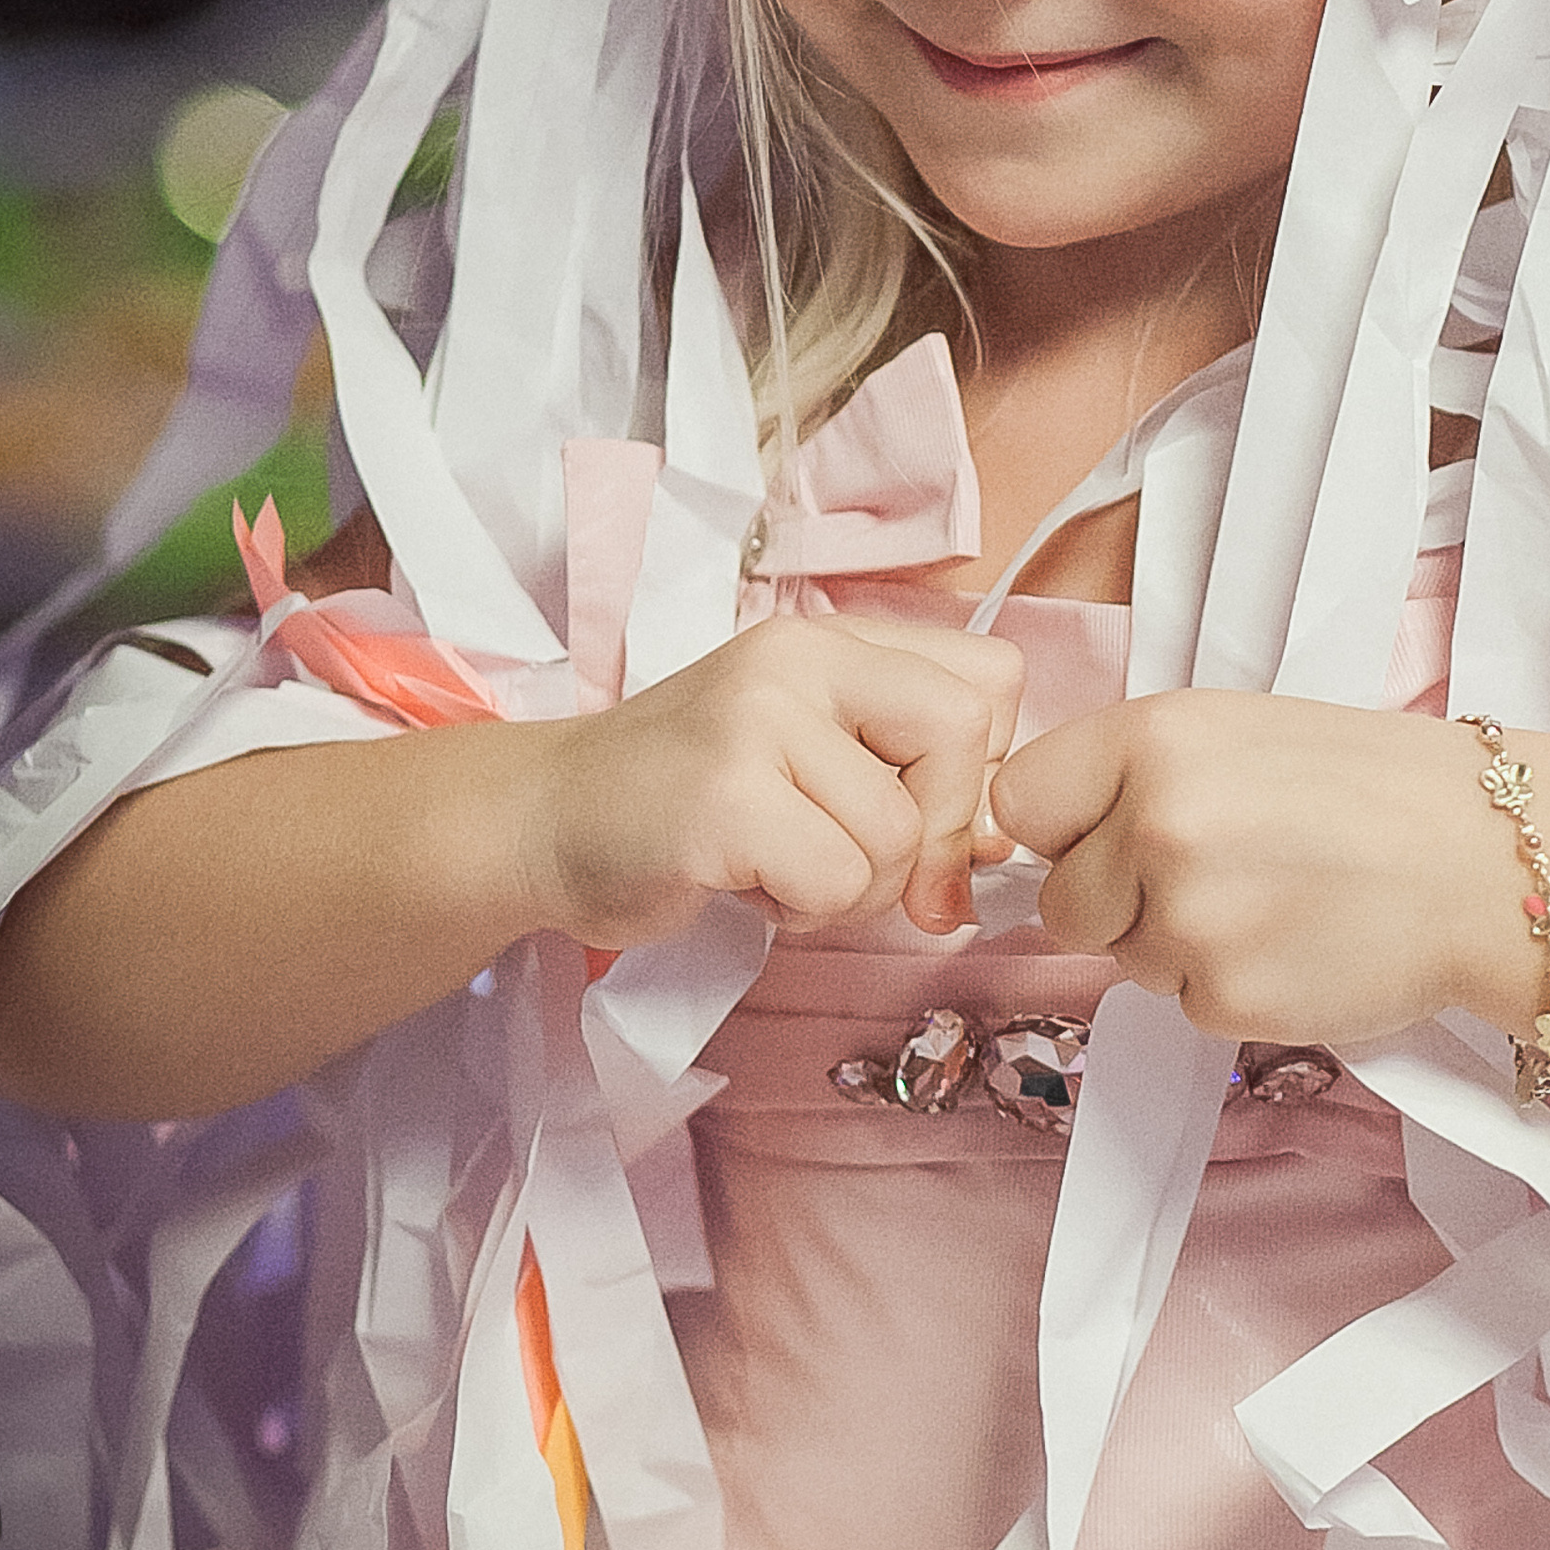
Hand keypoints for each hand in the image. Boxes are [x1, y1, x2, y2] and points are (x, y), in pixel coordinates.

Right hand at [522, 611, 1025, 950]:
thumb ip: (909, 774)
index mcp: (833, 638)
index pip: (991, 679)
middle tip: (853, 862)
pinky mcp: (722, 797)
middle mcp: (799, 657)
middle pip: (962, 738)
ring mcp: (756, 719)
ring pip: (900, 833)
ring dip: (851, 889)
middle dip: (933, 834)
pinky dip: (801, 912)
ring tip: (776, 869)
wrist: (545, 821)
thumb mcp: (811, 756)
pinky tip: (745, 887)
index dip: (979, 769)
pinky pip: (835, 880)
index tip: (921, 816)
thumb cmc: (691, 800)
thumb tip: (1004, 843)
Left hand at [989, 690, 1528, 1048]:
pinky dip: (1229, 987)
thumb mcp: (1236, 731)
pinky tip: (1297, 944)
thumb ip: (1133, 774)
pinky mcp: (1227, 998)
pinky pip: (1183, 1004)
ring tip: (1275, 900)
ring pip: (1124, 958)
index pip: (1020, 802)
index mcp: (1154, 738)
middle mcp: (1157, 825)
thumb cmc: (1368, 787)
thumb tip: (1043, 838)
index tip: (1107, 834)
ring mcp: (1190, 918)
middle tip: (1220, 873)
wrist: (1486, 861)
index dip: (1062, 827)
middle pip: (1063, 900)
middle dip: (1120, 901)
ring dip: (1179, 945)